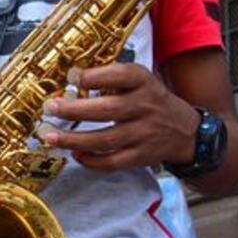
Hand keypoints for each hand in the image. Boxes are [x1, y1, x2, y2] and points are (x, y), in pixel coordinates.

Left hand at [39, 64, 199, 170]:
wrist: (187, 131)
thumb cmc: (151, 101)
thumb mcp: (140, 81)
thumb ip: (111, 78)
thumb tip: (70, 78)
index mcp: (144, 82)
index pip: (120, 76)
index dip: (94, 76)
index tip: (71, 77)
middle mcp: (145, 106)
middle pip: (107, 110)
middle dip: (74, 110)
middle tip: (50, 108)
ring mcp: (144, 134)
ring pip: (105, 139)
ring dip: (74, 139)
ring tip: (50, 136)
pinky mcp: (141, 156)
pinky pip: (113, 162)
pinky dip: (91, 161)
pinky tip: (75, 154)